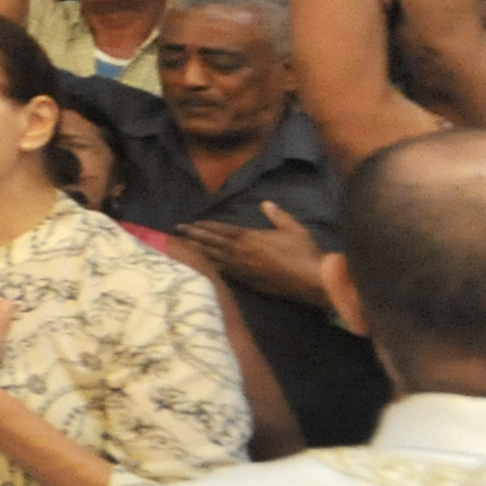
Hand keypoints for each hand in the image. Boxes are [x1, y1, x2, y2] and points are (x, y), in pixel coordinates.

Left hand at [172, 204, 323, 304]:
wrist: (311, 282)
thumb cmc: (304, 253)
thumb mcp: (294, 229)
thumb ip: (278, 216)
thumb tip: (265, 203)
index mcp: (249, 238)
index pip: (220, 230)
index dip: (204, 227)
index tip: (189, 224)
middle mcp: (240, 253)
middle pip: (211, 243)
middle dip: (192, 237)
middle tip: (175, 233)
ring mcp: (242, 269)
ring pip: (213, 259)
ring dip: (196, 252)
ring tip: (181, 248)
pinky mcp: (246, 282)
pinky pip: (223, 273)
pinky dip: (210, 267)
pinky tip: (202, 266)